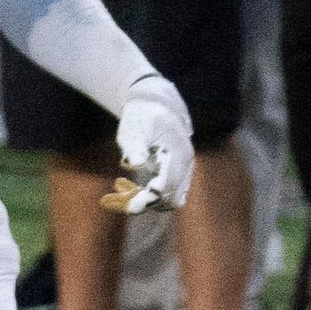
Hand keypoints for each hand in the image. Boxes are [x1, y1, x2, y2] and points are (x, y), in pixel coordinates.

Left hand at [106, 79, 195, 213]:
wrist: (155, 103)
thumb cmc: (141, 116)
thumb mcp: (133, 129)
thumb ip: (135, 147)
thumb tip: (136, 163)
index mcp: (176, 152)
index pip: (165, 186)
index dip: (148, 200)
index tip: (128, 206)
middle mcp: (186, 163)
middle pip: (172, 198)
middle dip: (149, 203)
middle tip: (124, 198)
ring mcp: (186, 168)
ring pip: (174, 198)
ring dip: (153, 201)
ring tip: (129, 191)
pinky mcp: (181, 171)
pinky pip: (173, 192)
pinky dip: (156, 195)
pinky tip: (138, 187)